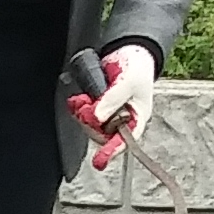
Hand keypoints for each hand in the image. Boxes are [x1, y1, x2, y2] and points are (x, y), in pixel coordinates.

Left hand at [75, 43, 158, 169]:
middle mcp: (120, 122)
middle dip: (90, 123)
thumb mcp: (129, 80)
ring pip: (89, 126)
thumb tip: (97, 118)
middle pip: (101, 135)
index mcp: (136, 120)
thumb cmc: (137, 68)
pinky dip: (77, 108)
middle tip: (86, 106)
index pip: (125, 141)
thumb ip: (114, 99)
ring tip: (83, 99)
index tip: (100, 161)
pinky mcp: (94, 109)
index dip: (112, 151)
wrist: (128, 52)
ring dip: (82, 114)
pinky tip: (78, 99)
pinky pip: (81, 115)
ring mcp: (106, 117)